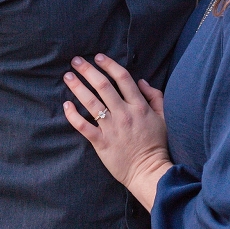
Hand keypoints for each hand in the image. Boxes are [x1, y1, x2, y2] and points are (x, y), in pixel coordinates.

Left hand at [63, 54, 172, 211]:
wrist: (149, 171)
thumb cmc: (157, 144)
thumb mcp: (163, 117)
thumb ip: (155, 97)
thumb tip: (142, 81)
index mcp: (139, 106)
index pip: (122, 78)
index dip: (109, 65)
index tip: (98, 57)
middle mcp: (124, 114)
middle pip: (103, 86)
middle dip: (88, 71)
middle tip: (76, 61)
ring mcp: (111, 128)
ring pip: (91, 102)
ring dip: (77, 87)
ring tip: (67, 77)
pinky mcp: (101, 142)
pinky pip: (83, 126)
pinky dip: (73, 115)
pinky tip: (66, 105)